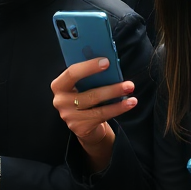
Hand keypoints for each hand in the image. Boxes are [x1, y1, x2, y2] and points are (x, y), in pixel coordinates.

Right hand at [50, 57, 136, 171]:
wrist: (84, 124)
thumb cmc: (85, 96)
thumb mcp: (83, 85)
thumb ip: (89, 76)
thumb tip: (108, 64)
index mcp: (59, 85)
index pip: (72, 73)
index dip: (89, 67)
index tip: (107, 62)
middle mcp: (60, 101)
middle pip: (88, 93)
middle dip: (111, 88)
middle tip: (128, 84)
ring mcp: (69, 116)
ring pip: (97, 106)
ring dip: (117, 98)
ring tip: (130, 92)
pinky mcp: (79, 127)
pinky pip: (102, 116)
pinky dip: (118, 108)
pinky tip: (129, 104)